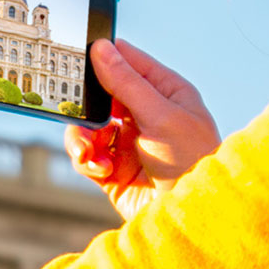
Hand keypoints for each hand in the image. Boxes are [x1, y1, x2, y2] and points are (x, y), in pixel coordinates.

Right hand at [65, 38, 217, 217]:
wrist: (190, 220)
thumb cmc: (191, 163)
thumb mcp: (161, 116)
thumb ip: (127, 83)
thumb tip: (101, 48)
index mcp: (166, 92)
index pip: (129, 61)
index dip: (103, 55)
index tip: (77, 56)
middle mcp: (145, 114)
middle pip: (101, 94)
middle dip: (86, 104)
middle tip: (76, 108)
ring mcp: (128, 142)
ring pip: (88, 126)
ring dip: (84, 138)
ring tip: (92, 152)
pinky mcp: (112, 170)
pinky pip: (86, 155)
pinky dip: (87, 160)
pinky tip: (101, 169)